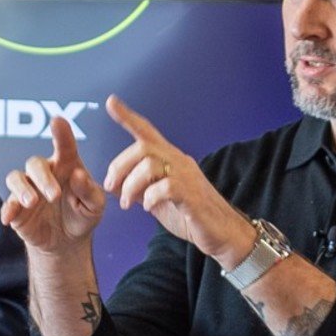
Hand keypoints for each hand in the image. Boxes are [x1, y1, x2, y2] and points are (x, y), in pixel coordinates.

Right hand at [0, 109, 105, 252]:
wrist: (67, 242)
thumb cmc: (83, 215)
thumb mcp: (95, 206)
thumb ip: (89, 191)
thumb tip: (77, 175)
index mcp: (67, 166)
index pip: (64, 146)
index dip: (61, 133)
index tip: (57, 121)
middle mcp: (45, 173)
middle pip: (35, 163)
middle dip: (43, 178)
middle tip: (54, 195)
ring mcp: (28, 189)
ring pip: (16, 177)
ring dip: (23, 189)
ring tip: (32, 202)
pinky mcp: (16, 207)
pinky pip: (8, 203)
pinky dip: (7, 208)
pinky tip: (9, 218)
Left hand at [100, 97, 253, 265]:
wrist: (224, 233)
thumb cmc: (192, 216)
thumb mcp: (159, 200)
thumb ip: (140, 188)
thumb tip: (116, 184)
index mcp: (170, 160)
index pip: (148, 132)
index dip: (128, 117)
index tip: (111, 102)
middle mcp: (179, 162)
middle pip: (143, 148)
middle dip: (120, 167)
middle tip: (111, 188)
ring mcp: (187, 177)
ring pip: (150, 165)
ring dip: (131, 186)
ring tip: (127, 204)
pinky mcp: (192, 196)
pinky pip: (165, 187)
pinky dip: (150, 197)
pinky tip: (149, 208)